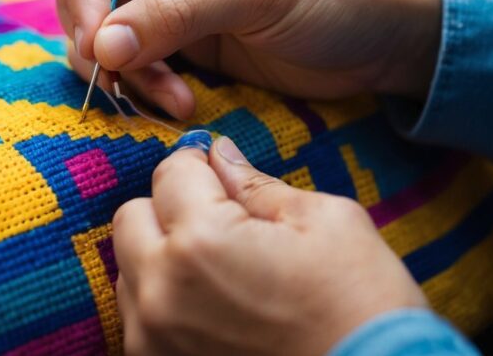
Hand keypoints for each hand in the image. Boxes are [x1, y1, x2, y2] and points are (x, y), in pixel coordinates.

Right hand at [49, 0, 440, 119]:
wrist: (379, 36)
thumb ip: (173, 14)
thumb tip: (101, 47)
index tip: (97, 40)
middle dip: (96, 38)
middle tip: (117, 81)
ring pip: (103, 32)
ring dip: (124, 72)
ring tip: (167, 99)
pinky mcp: (177, 36)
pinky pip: (133, 62)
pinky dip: (145, 87)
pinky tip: (181, 103)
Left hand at [113, 136, 426, 355]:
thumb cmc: (364, 306)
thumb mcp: (325, 221)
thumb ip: (257, 184)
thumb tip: (220, 155)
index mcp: (201, 241)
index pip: (171, 172)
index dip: (201, 165)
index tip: (226, 176)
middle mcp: (162, 293)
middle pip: (132, 218)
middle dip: (171, 208)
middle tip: (223, 220)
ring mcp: (155, 340)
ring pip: (129, 271)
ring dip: (162, 258)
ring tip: (223, 272)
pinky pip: (140, 320)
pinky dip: (166, 303)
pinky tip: (216, 308)